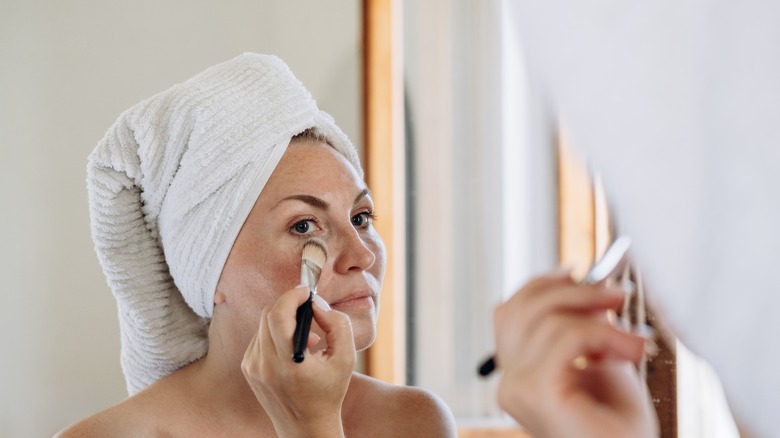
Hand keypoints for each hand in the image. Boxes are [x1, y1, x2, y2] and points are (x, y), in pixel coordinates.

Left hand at [242, 286, 354, 437]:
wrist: (306, 427)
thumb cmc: (329, 392)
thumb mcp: (346, 358)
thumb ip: (337, 324)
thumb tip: (316, 305)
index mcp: (289, 364)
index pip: (278, 316)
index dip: (292, 296)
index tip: (306, 291)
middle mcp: (265, 365)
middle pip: (268, 315)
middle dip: (288, 303)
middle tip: (308, 307)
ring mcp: (253, 367)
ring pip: (263, 324)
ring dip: (284, 319)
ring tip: (307, 336)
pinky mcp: (248, 368)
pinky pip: (260, 337)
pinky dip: (276, 333)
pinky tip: (294, 348)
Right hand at [493, 272, 658, 437]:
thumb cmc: (621, 428)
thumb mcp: (601, 360)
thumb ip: (584, 325)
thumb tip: (583, 281)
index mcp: (518, 374)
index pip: (509, 313)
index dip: (541, 285)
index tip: (579, 272)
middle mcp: (508, 382)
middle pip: (522, 307)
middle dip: (574, 291)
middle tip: (619, 294)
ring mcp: (517, 387)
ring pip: (548, 319)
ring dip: (602, 319)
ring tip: (636, 342)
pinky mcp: (536, 390)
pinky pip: (568, 337)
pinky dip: (605, 336)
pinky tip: (631, 352)